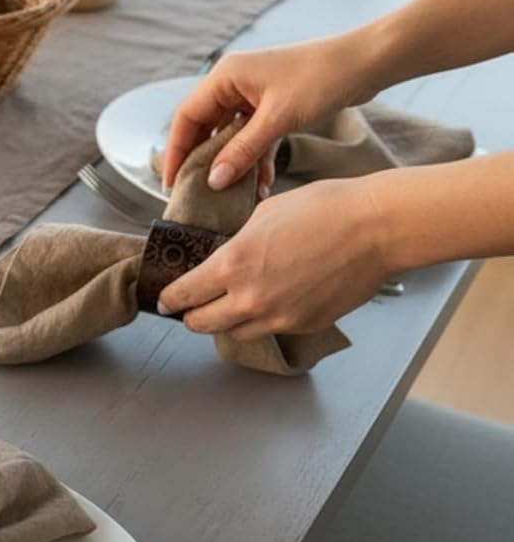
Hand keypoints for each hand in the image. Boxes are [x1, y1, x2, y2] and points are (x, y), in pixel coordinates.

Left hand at [156, 178, 388, 338]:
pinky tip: (269, 301)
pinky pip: (269, 330)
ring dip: (226, 321)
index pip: (183, 295)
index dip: (169, 299)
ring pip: (234, 332)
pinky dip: (261, 321)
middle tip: (192, 305)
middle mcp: (250, 298)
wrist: (377, 228)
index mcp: (232, 265)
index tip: (164, 300)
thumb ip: (237, 242)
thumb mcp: (264, 214)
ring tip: (231, 303)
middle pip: (200, 324)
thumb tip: (226, 255)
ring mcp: (278, 317)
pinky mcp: (304, 325)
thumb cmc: (325, 209)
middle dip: (191, 315)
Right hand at [161, 36, 377, 192]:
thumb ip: (242, 151)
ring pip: (229, 134)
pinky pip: (253, 135)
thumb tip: (213, 181)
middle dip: (202, 161)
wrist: (368, 62)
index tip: (172, 183)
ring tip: (231, 193)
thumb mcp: (278, 119)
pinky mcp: (273, 105)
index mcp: (225, 77)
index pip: (186, 117)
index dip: (176, 151)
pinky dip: (255, 156)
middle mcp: (234, 83)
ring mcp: (254, 94)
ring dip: (232, 162)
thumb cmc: (322, 79)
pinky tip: (262, 180)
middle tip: (197, 192)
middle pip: (204, 127)